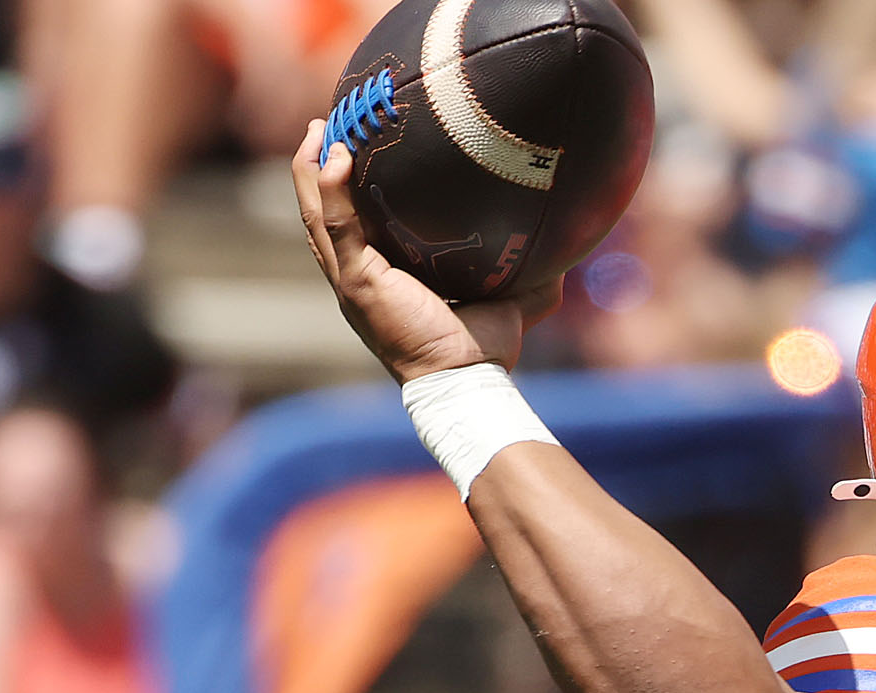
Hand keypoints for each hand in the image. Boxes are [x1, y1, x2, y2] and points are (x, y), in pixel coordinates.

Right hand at [290, 121, 561, 383]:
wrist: (466, 382)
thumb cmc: (481, 354)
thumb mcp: (508, 308)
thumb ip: (528, 283)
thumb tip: (564, 263)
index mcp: (379, 282)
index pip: (348, 230)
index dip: (341, 194)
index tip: (350, 150)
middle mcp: (356, 279)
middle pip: (319, 215)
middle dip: (314, 169)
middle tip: (324, 128)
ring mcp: (351, 280)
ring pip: (316, 215)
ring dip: (311, 170)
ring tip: (320, 130)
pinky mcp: (358, 282)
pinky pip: (336, 226)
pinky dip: (331, 190)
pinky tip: (339, 156)